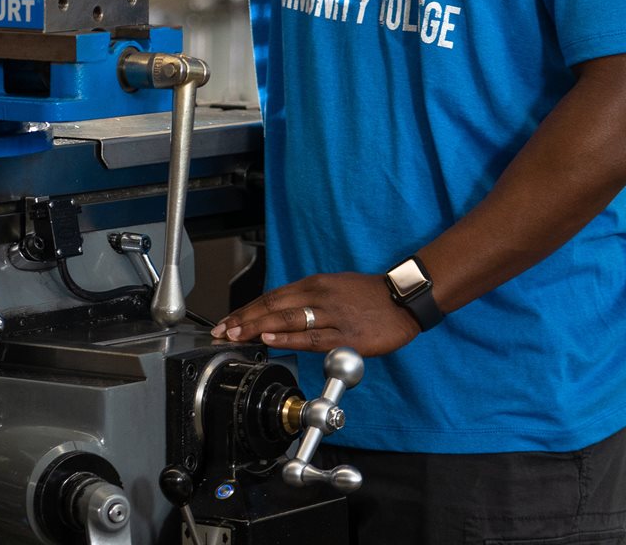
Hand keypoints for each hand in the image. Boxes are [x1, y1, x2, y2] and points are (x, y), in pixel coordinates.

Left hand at [211, 273, 421, 358]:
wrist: (404, 298)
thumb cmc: (368, 296)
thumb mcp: (332, 288)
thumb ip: (307, 300)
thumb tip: (279, 316)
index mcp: (313, 284)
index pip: (271, 297)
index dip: (246, 310)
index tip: (227, 321)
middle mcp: (318, 295)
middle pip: (272, 306)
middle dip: (243, 320)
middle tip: (221, 331)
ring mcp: (331, 315)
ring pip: (286, 320)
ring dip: (256, 328)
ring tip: (235, 335)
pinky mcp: (346, 334)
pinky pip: (312, 337)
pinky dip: (288, 338)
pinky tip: (270, 340)